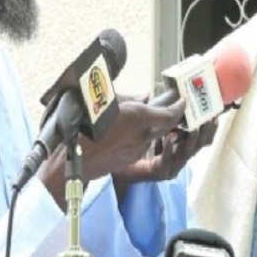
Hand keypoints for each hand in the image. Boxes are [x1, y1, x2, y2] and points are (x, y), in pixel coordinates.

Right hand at [37, 95, 185, 206]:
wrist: (73, 157)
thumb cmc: (85, 125)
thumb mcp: (107, 102)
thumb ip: (130, 98)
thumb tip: (144, 96)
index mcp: (139, 118)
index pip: (170, 114)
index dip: (179, 107)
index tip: (183, 101)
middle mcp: (143, 135)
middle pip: (165, 126)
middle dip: (168, 117)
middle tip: (168, 107)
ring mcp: (138, 150)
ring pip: (152, 136)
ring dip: (152, 128)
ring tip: (140, 119)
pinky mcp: (130, 159)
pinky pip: (141, 146)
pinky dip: (140, 137)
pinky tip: (127, 132)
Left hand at [112, 118, 217, 200]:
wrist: (121, 166)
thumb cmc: (136, 147)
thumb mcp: (153, 127)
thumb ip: (160, 116)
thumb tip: (159, 95)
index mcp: (181, 147)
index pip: (202, 138)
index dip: (210, 128)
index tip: (214, 115)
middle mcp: (179, 158)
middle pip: (199, 146)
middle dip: (205, 132)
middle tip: (207, 119)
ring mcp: (171, 167)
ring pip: (186, 153)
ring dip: (190, 139)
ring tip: (193, 128)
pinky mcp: (159, 173)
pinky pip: (166, 160)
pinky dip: (168, 149)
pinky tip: (168, 138)